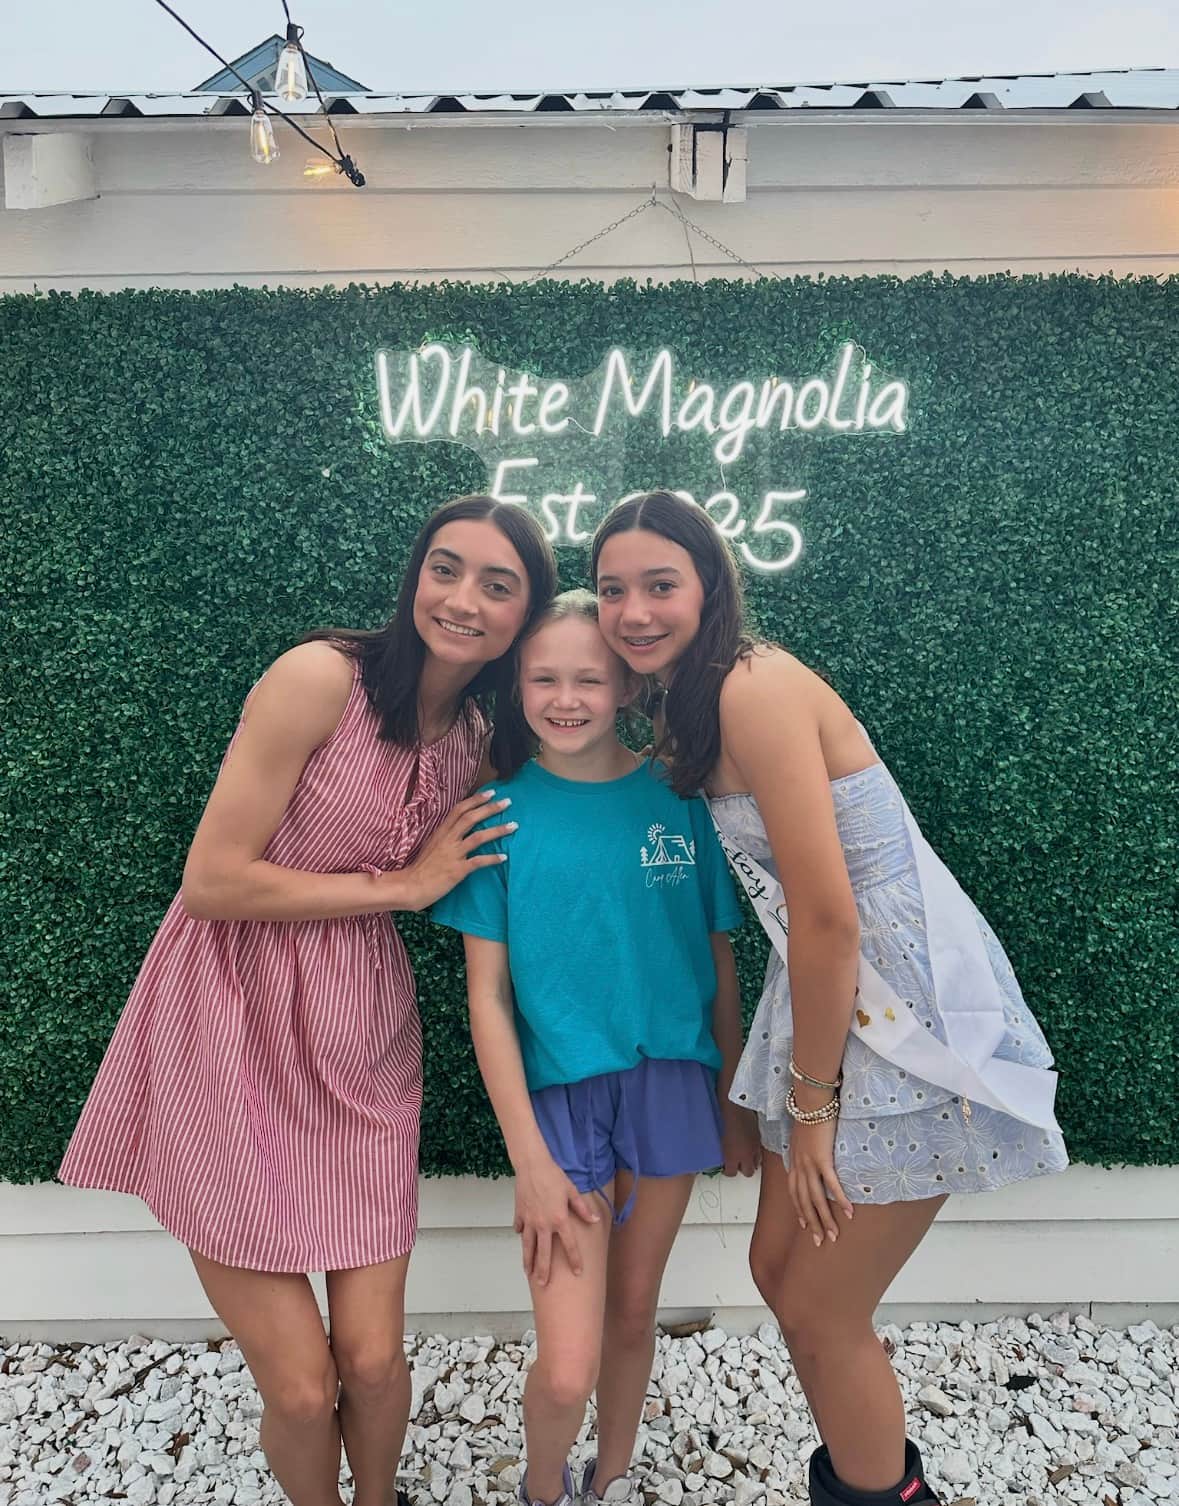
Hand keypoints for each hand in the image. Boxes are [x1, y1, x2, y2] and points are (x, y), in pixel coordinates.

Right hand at [399, 790, 516, 910]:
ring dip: (497, 830)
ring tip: (514, 826)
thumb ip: (445, 837)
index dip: (475, 800)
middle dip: (490, 808)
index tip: (491, 793)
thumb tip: (459, 830)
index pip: (459, 810)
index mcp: (441, 833)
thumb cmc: (421, 868)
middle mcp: (447, 840)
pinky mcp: (457, 870)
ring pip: (478, 837)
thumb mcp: (431, 846)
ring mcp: (452, 854)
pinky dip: (492, 859)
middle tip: (508, 802)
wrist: (409, 887)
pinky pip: (478, 862)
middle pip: (470, 818)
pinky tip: (504, 857)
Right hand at [513, 1152, 599, 1286]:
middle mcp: (543, 1224)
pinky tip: (521, 1239)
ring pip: (528, 1246)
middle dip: (543, 1271)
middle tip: (543, 1284)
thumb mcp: (572, 1191)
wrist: (532, 1165)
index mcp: (559, 1220)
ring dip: (528, 1260)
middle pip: (543, 1253)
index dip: (574, 1260)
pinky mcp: (519, 1214)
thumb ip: (582, 1209)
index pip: (569, 1245)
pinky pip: (520, 1228)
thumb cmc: (554, 1176)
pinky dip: (521, 1234)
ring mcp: (529, 1221)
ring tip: (528, 1273)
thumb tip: (594, 1220)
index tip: (577, 1272)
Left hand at [720, 1103, 760, 1176]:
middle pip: (748, 1173)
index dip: (727, 1171)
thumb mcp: (719, 1139)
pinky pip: (759, 1151)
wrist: (735, 1104)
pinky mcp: (759, 1138)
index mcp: (732, 1156)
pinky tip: (749, 1145)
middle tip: (736, 1162)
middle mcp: (745, 1155)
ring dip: (751, 1161)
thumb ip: (724, 1151)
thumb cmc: (721, 1118)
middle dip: (742, 1169)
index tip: (725, 1167)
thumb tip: (724, 1156)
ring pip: (757, 1164)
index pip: (731, 1173)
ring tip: (744, 1154)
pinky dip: (755, 1151)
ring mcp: (754, 1147)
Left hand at [786, 1114, 853, 1246]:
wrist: (810, 1101)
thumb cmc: (809, 1115)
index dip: (799, 1211)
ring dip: (826, 1219)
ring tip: (834, 1235)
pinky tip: (848, 1212)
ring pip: (816, 1199)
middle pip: (804, 1202)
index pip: (794, 1194)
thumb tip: (811, 1158)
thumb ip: (805, 1151)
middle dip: (812, 1224)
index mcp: (794, 1162)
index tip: (804, 1226)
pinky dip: (839, 1199)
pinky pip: (832, 1184)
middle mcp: (799, 1167)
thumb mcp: (801, 1137)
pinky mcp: (822, 1158)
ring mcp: (809, 1164)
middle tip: (820, 1242)